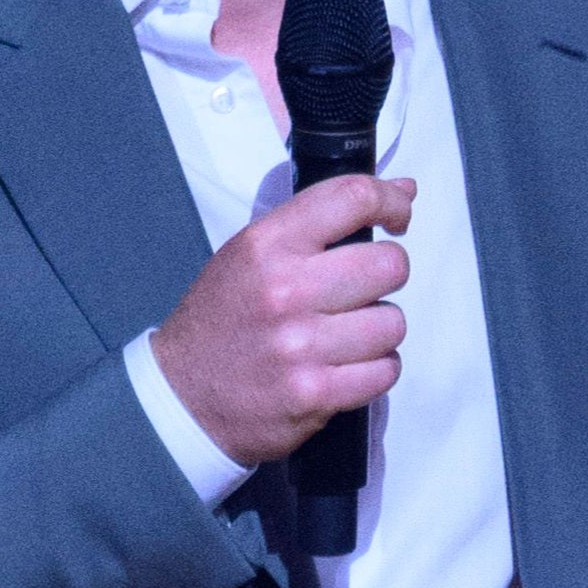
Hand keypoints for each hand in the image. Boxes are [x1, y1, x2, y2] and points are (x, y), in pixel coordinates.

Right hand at [150, 175, 414, 466]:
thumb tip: (405, 190)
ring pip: (393, 323)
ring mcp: (301, 346)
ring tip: (346, 334)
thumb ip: (320, 221)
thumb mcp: (251, 253)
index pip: (353, 198)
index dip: (391, 201)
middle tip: (362, 288)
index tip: (397, 215)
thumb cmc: (223, 319)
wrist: (181, 398)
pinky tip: (345, 366)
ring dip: (379, 330)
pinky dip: (374, 370)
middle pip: (390, 265)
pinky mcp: (314, 394)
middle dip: (385, 276)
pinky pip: (384, 372)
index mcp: (268, 245)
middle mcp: (285, 290)